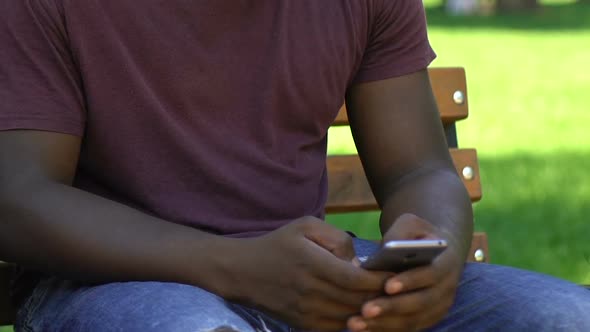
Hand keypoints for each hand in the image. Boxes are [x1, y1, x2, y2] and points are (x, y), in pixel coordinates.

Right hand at [228, 216, 391, 330]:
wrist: (242, 272)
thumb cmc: (278, 244)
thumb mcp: (306, 226)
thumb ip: (337, 238)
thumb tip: (359, 263)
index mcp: (313, 263)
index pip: (356, 279)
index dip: (379, 280)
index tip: (394, 274)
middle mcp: (311, 291)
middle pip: (357, 301)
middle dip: (380, 296)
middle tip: (396, 289)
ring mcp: (306, 311)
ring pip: (349, 317)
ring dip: (369, 311)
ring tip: (383, 301)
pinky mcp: (303, 324)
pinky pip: (336, 328)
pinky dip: (352, 322)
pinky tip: (361, 312)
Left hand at [347, 213, 463, 331]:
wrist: (435, 254)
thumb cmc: (418, 236)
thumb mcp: (412, 224)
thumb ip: (401, 232)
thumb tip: (389, 246)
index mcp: (446, 264)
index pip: (430, 275)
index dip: (410, 281)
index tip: (387, 286)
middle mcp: (446, 290)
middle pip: (420, 303)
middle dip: (392, 307)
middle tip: (365, 309)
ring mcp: (437, 308)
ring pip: (412, 321)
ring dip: (384, 324)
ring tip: (356, 323)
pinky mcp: (425, 319)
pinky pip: (405, 328)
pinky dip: (384, 330)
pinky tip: (363, 329)